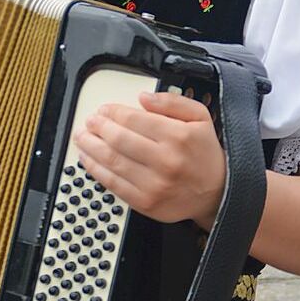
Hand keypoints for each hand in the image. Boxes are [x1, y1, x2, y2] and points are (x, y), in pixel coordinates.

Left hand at [73, 91, 226, 229]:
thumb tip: (144, 97)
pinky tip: (88, 160)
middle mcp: (165, 161)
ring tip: (82, 137)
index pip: (134, 119)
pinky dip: (96, 170)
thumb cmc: (204, 154)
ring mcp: (154, 184)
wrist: (217, 193)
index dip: (113, 112)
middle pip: (119, 139)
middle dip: (98, 127)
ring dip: (91, 147)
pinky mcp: (146, 203)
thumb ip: (172, 102)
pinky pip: (113, 184)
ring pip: (112, 161)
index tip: (104, 110)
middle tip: (90, 121)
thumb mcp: (200, 117)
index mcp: (177, 136)